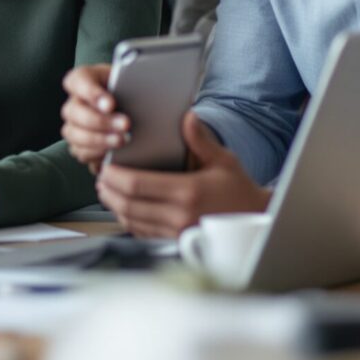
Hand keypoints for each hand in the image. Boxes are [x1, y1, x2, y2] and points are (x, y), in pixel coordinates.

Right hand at [60, 63, 129, 171]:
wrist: (139, 112)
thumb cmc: (133, 92)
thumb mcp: (134, 82)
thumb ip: (130, 85)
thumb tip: (134, 100)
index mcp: (84, 80)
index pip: (77, 81)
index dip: (90, 93)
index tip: (110, 104)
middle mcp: (74, 103)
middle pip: (74, 111)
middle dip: (100, 121)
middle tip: (125, 125)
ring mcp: (73, 125)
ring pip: (74, 134)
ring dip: (98, 140)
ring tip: (122, 141)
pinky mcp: (79, 145)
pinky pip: (81, 152)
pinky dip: (96, 154)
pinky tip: (113, 154)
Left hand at [95, 113, 271, 237]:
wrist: (257, 221)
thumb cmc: (240, 190)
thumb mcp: (223, 161)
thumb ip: (200, 140)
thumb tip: (187, 117)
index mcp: (187, 191)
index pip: (136, 185)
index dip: (114, 177)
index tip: (106, 167)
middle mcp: (179, 215)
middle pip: (128, 204)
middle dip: (109, 191)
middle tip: (102, 180)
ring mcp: (177, 232)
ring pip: (132, 221)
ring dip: (115, 207)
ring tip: (108, 192)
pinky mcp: (177, 242)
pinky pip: (144, 233)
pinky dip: (129, 222)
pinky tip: (125, 210)